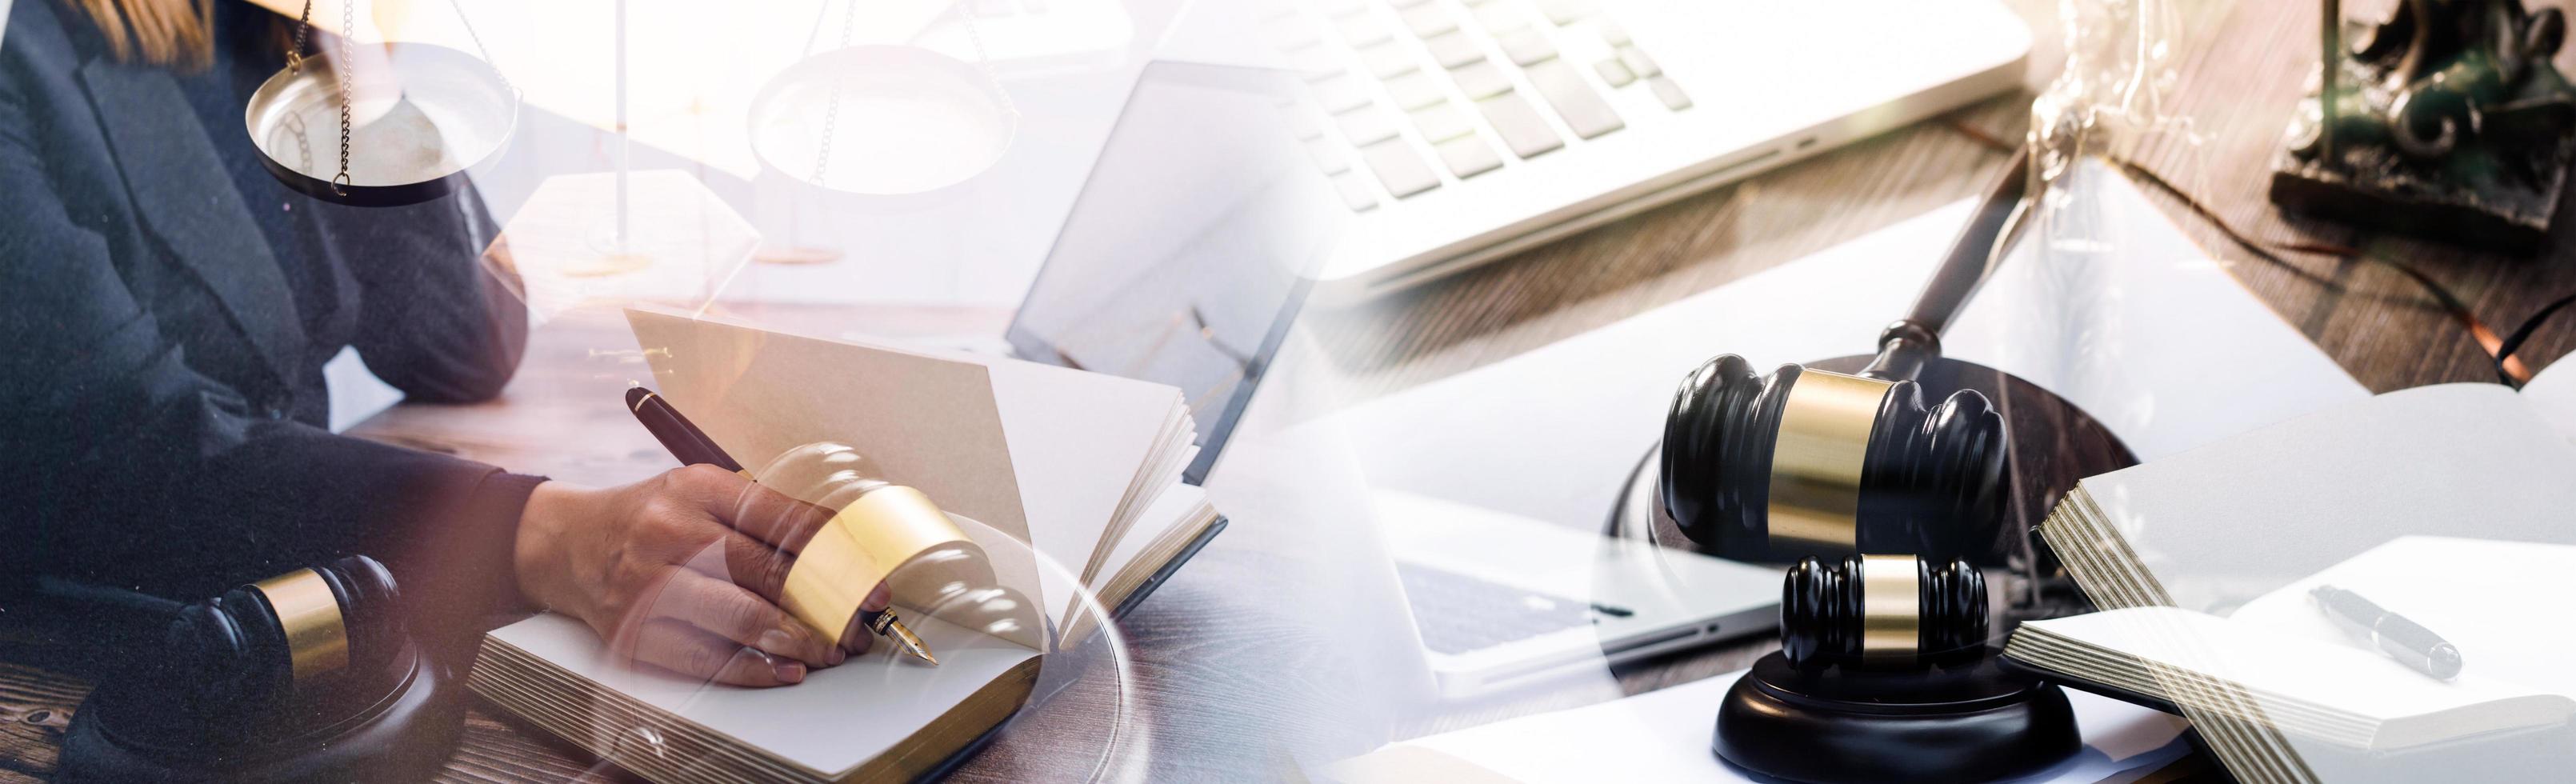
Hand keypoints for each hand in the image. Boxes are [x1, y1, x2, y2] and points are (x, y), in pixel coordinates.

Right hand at [513, 464, 891, 685]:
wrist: (566, 543)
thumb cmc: (651, 518)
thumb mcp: (701, 493)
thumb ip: (761, 516)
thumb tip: (840, 552)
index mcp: (698, 487)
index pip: (783, 520)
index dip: (838, 555)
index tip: (874, 583)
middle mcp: (671, 531)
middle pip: (766, 572)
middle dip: (826, 605)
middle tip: (859, 626)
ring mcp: (647, 583)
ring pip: (739, 617)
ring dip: (796, 640)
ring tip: (829, 650)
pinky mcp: (632, 630)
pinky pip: (703, 657)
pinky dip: (751, 669)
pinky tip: (784, 670)